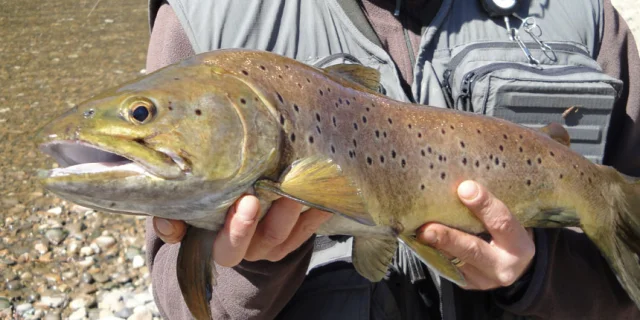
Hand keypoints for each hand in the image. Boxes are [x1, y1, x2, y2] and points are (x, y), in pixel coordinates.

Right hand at [152, 195, 331, 266]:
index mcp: (221, 245)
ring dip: (297, 210)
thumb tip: (168, 223)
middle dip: (276, 216)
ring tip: (302, 183)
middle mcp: (251, 248)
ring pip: (288, 234)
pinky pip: (308, 227)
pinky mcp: (293, 236)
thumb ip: (172, 216)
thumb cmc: (202, 207)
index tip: (247, 200)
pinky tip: (326, 191)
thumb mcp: (183, 213)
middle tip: (278, 189)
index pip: (228, 248)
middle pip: (263, 241)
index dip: (238, 229)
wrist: (228, 209)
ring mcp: (274, 243)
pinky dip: (317, 210)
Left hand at [417, 181, 534, 289]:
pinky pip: (447, 267)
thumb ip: (490, 206)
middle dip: (448, 238)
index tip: (465, 188)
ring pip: (454, 261)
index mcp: (520, 245)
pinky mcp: (467, 283)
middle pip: (472, 250)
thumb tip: (463, 183)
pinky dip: (432, 252)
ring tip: (417, 232)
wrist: (514, 264)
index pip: (502, 222)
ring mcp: (483, 279)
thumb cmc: (508, 232)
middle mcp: (503, 266)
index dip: (484, 205)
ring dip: (433, 245)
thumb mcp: (510, 218)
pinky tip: (420, 241)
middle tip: (426, 229)